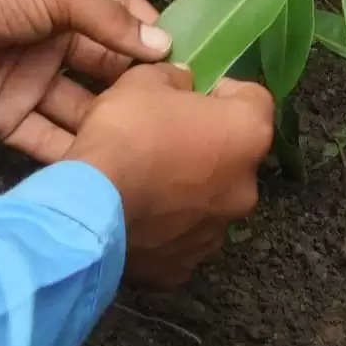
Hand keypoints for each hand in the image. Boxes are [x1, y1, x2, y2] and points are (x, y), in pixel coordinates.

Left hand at [0, 0, 172, 159]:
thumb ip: (107, 20)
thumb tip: (164, 45)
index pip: (123, 18)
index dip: (154, 39)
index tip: (195, 67)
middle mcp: (56, 41)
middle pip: (107, 69)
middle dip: (139, 91)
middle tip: (184, 121)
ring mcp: (35, 82)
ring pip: (83, 110)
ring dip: (110, 128)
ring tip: (154, 154)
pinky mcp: (11, 120)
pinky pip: (48, 141)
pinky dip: (73, 156)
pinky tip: (107, 173)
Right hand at [69, 63, 274, 284]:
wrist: (90, 207)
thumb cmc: (127, 133)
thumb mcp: (144, 81)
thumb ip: (174, 79)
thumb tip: (184, 85)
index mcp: (247, 136)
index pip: (255, 101)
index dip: (225, 93)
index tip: (195, 95)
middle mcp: (246, 188)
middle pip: (234, 157)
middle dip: (207, 147)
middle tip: (166, 139)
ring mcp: (217, 233)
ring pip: (210, 202)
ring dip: (189, 190)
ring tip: (148, 183)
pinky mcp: (186, 267)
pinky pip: (182, 238)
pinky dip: (167, 228)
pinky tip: (139, 217)